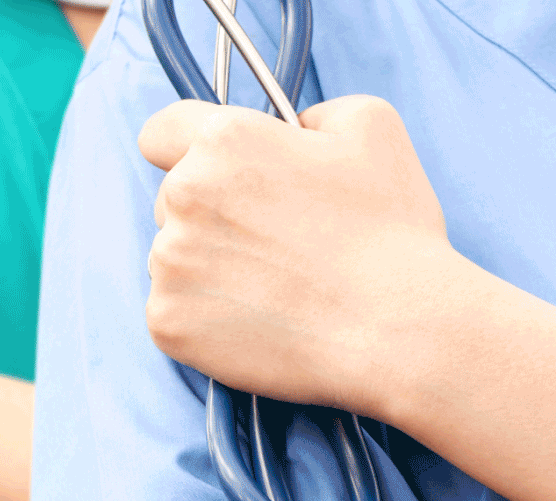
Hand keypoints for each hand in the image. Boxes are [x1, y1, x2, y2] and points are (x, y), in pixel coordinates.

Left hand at [139, 96, 461, 419]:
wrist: (394, 330)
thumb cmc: (389, 232)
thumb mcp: (372, 127)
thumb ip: (312, 114)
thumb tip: (291, 129)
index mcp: (224, 141)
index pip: (161, 133)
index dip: (183, 150)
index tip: (210, 175)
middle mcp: (184, 195)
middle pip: (171, 201)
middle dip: (209, 216)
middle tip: (271, 245)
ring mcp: (169, 263)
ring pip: (171, 259)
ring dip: (206, 269)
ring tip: (271, 289)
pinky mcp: (166, 322)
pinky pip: (172, 312)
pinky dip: (203, 320)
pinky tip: (256, 322)